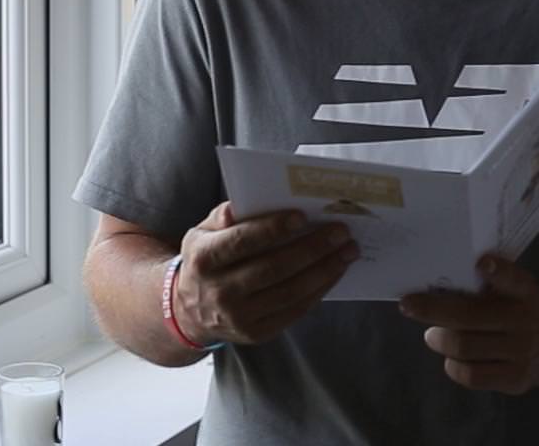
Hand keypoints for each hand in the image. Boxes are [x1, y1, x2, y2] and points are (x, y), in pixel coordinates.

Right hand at [175, 201, 358, 345]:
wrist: (191, 312)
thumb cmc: (206, 261)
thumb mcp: (201, 233)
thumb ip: (222, 217)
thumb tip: (241, 206)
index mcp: (204, 259)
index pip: (242, 242)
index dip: (273, 229)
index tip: (303, 216)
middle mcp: (220, 291)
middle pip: (274, 268)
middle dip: (312, 248)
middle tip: (340, 231)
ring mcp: (240, 317)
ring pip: (290, 291)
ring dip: (325, 270)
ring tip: (347, 251)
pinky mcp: (258, 333)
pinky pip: (295, 310)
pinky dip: (320, 289)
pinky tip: (335, 272)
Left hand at [399, 256, 538, 394]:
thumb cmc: (513, 310)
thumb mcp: (510, 291)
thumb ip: (482, 286)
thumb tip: (431, 287)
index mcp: (525, 292)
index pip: (513, 279)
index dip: (498, 271)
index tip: (480, 262)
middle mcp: (526, 320)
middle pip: (470, 315)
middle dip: (431, 309)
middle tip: (408, 305)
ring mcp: (521, 351)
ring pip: (465, 346)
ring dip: (440, 339)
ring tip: (432, 335)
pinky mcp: (515, 378)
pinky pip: (472, 375)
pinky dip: (453, 365)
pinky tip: (451, 358)